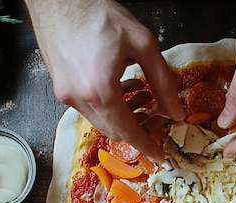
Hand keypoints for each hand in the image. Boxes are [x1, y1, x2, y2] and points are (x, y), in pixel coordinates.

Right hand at [24, 0, 184, 159]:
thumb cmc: (99, 14)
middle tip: (157, 122)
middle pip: (113, 131)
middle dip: (138, 131)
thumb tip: (176, 111)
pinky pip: (89, 108)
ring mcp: (65, 94)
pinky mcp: (60, 87)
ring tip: (143, 97)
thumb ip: (162, 82)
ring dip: (124, 117)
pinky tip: (122, 87)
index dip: (147, 146)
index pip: (128, 131)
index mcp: (100, 91)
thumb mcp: (143, 44)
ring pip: (101, 121)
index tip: (161, 156)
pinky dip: (109, 106)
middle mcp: (79, 99)